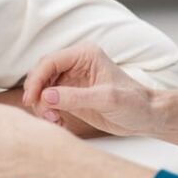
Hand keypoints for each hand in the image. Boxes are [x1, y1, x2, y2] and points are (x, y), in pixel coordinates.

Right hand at [22, 42, 157, 136]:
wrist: (146, 116)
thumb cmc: (133, 103)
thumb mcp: (106, 100)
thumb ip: (75, 97)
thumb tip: (45, 96)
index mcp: (84, 55)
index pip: (50, 62)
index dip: (37, 79)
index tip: (32, 99)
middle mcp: (75, 64)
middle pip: (42, 74)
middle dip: (38, 94)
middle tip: (44, 114)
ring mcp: (71, 79)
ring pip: (42, 88)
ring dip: (42, 105)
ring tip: (54, 120)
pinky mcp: (70, 95)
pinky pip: (48, 100)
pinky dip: (48, 112)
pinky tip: (58, 122)